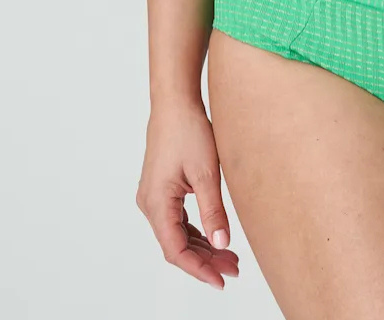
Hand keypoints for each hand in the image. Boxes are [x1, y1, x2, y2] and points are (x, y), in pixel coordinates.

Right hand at [136, 98, 240, 289]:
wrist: (176, 102)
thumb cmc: (188, 130)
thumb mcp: (206, 173)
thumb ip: (213, 211)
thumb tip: (222, 244)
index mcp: (156, 203)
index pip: (175, 250)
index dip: (198, 269)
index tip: (220, 281)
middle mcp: (150, 204)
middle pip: (176, 245)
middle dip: (204, 260)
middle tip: (233, 269)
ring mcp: (154, 196)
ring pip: (177, 233)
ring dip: (201, 246)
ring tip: (230, 257)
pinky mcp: (162, 188)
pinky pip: (177, 219)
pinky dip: (195, 230)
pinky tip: (215, 235)